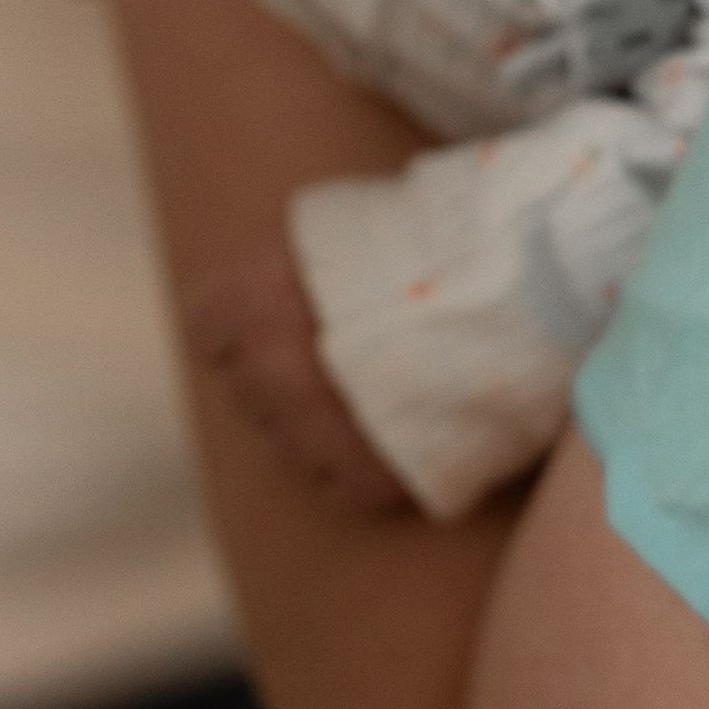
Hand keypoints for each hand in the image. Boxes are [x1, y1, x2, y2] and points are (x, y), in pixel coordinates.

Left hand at [180, 229, 416, 523]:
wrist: (498, 290)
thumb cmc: (426, 236)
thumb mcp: (335, 222)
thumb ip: (291, 260)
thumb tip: (286, 277)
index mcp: (247, 302)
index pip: (210, 331)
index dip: (250, 327)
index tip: (285, 318)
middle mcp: (265, 372)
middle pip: (253, 388)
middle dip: (288, 377)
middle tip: (347, 355)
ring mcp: (309, 432)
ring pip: (288, 442)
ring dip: (320, 426)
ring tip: (381, 394)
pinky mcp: (361, 478)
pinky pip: (338, 486)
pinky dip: (361, 469)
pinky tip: (398, 438)